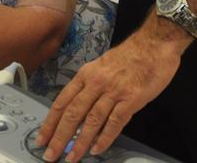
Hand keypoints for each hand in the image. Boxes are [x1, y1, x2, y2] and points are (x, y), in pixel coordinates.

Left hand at [34, 28, 182, 161]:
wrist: (154, 44)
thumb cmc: (130, 55)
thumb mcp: (102, 66)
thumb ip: (90, 85)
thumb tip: (79, 109)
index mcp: (86, 74)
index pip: (63, 101)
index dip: (50, 122)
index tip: (42, 138)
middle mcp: (96, 82)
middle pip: (73, 113)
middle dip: (59, 137)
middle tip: (51, 154)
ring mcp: (114, 91)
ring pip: (92, 120)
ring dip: (80, 142)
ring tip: (72, 157)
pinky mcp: (131, 99)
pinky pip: (115, 122)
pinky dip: (105, 137)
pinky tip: (97, 148)